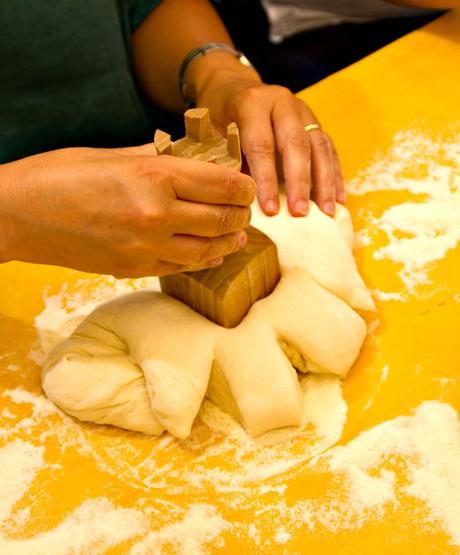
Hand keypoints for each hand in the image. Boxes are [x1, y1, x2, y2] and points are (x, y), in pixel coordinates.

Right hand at [0, 145, 254, 276]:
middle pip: (222, 219)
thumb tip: (194, 159)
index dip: (244, 186)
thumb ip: (161, 159)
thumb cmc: (61, 176)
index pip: (223, 185)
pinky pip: (183, 267)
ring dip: (229, 240)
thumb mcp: (115, 155)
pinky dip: (204, 259)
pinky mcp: (135, 270)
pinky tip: (213, 253)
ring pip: (208, 249)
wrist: (20, 216)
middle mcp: (157, 216)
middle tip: (245, 209)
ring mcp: (146, 248)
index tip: (247, 185)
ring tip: (237, 234)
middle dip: (242, 214)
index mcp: (155, 178)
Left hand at [195, 69, 344, 216]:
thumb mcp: (212, 133)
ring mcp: (302, 111)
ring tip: (327, 211)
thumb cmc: (219, 116)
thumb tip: (240, 199)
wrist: (231, 86)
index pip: (262, 146)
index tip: (270, 210)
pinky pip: (329, 149)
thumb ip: (226, 160)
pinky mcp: (314, 122)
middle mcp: (282, 103)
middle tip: (300, 213)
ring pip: (319, 146)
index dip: (267, 180)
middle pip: (296, 144)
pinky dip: (334, 175)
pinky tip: (338, 199)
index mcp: (252, 104)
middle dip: (300, 183)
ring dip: (325, 182)